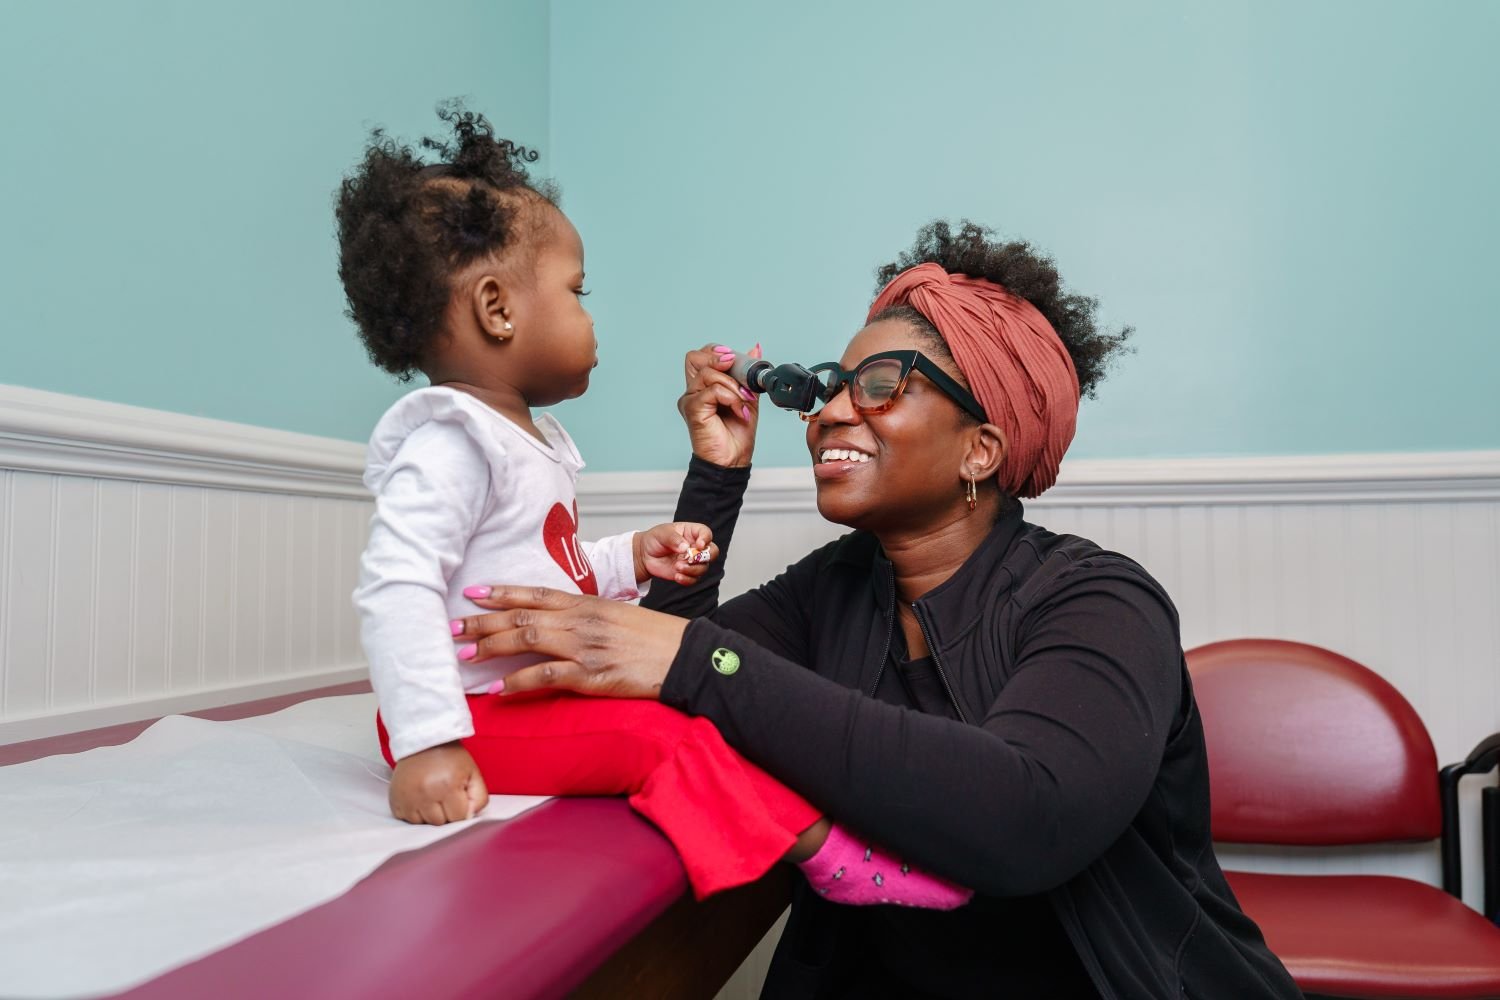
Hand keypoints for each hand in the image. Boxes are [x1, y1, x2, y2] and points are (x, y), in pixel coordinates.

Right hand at [388, 742, 488, 824]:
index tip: (459, 799)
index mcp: (447, 786)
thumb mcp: (473, 773)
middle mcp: (425, 794)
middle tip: (445, 795)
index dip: (461, 810)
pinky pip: (407, 820)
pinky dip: (415, 813)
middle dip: (446, 813)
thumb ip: (479, 798)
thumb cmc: (450, 757)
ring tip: (432, 796)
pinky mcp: (395, 800)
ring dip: (429, 815)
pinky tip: (420, 798)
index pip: (458, 818)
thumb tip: (469, 818)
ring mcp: (408, 798)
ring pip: (423, 824)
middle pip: (440, 823)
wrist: (424, 742)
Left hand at [454, 586, 688, 698]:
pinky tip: (498, 689)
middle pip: (522, 615)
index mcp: (587, 604)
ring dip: (492, 647)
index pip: (536, 592)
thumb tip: (557, 625)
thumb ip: (584, 618)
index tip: (473, 593)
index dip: (502, 592)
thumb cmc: (653, 640)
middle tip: (452, 627)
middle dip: (483, 621)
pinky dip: (517, 682)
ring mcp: (584, 646)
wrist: (685, 657)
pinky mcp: (591, 674)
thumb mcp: (616, 618)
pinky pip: (545, 676)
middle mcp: (581, 620)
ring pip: (527, 639)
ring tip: (465, 655)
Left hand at [632, 521, 717, 584]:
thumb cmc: (655, 539)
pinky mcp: (687, 573)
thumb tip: (685, 547)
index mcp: (692, 533)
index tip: (699, 545)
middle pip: (712, 552)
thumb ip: (673, 539)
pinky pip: (693, 579)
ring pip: (703, 568)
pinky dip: (687, 579)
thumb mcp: (662, 534)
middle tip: (692, 558)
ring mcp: (692, 561)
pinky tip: (677, 576)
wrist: (645, 555)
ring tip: (677, 567)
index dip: (706, 539)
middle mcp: (695, 547)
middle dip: (705, 557)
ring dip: (692, 569)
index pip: (706, 533)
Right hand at [679, 343, 760, 467]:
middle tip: (736, 373)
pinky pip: (712, 391)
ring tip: (743, 401)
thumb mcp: (747, 397)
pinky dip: (730, 398)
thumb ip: (747, 374)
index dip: (718, 352)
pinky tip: (739, 411)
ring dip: (732, 385)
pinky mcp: (692, 409)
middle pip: (694, 357)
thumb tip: (755, 349)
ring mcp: (690, 399)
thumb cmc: (737, 434)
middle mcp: (693, 391)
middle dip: (718, 359)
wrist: (733, 459)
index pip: (702, 355)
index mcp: (703, 386)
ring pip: (708, 373)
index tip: (736, 361)